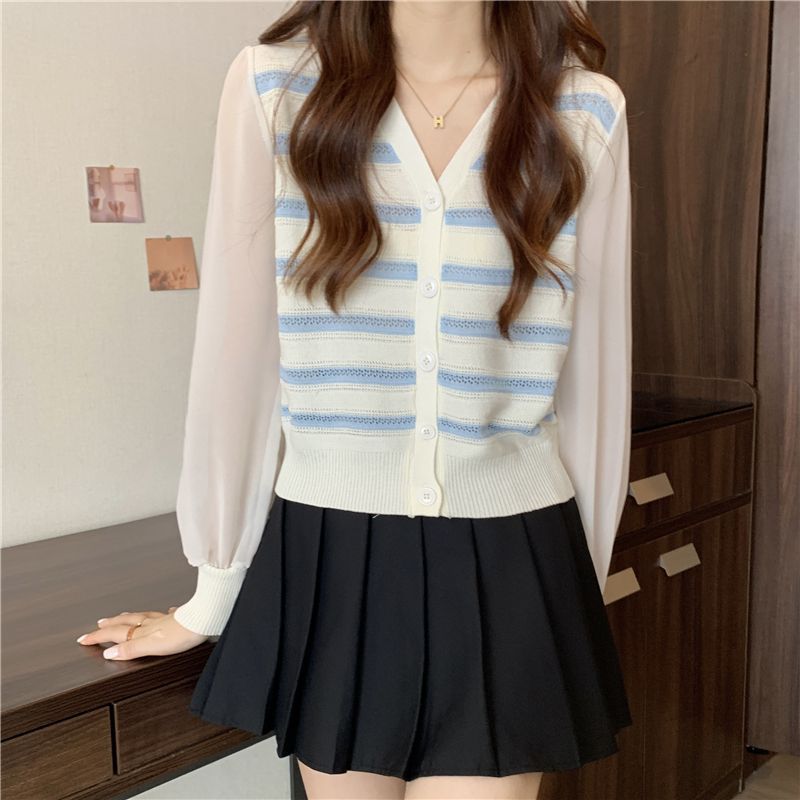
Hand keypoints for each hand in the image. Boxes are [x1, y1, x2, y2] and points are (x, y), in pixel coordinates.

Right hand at [76, 607, 208, 659]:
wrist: (206, 619)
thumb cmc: (183, 633)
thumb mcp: (152, 646)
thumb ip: (131, 649)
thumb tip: (109, 653)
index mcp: (144, 630)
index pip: (116, 633)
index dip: (99, 637)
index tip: (84, 638)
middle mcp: (152, 622)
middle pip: (127, 621)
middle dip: (111, 623)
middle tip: (98, 623)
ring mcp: (166, 619)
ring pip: (144, 616)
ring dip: (130, 617)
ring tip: (123, 616)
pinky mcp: (181, 618)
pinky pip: (167, 615)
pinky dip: (162, 614)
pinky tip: (166, 612)